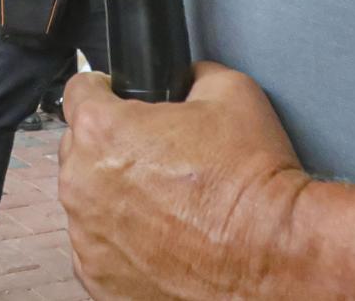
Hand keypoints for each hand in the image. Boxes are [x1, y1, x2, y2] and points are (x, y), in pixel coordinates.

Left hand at [58, 66, 313, 299]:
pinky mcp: (100, 281)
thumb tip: (185, 77)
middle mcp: (82, 186)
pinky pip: (100, 250)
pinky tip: (162, 241)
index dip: (105, 91)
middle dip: (111, 149)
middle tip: (159, 161)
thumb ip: (190, 75)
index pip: (79, 91)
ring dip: (115, 198)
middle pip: (80, 150)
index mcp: (102, 133)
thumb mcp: (230, 91)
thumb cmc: (251, 182)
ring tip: (166, 206)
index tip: (119, 101)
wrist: (275, 257)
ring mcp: (88, 240)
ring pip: (88, 203)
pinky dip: (123, 244)